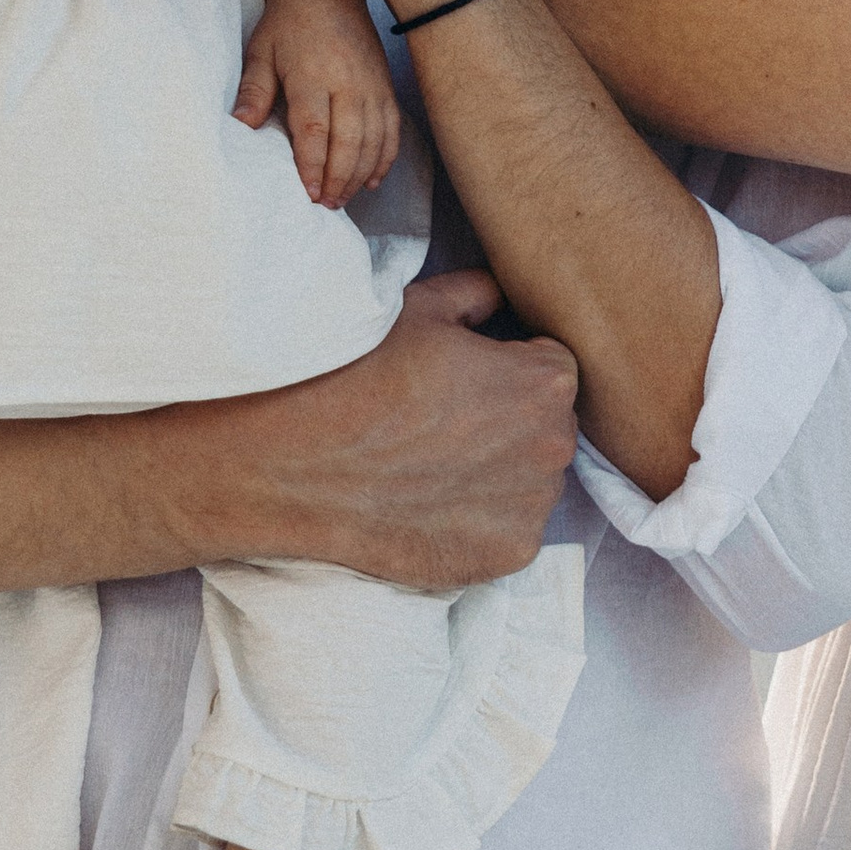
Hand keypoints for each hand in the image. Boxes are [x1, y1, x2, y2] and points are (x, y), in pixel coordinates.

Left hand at [236, 0, 403, 206]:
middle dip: (338, 179)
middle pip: (349, 142)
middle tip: (325, 205)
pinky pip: (392, 129)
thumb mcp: (261, 52)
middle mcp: (348, 83)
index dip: (312, 166)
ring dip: (360, 175)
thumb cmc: (287, 23)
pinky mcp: (385, 86)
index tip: (307, 193)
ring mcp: (372, 85)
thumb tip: (241, 126)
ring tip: (343, 198)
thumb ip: (254, 90)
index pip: (315, 131)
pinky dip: (384, 158)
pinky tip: (372, 179)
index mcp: (314, 75)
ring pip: (374, 141)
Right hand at [254, 275, 580, 585]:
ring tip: (433, 464)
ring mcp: (532, 508)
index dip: (509, 370)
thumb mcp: (417, 308)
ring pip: (531, 482)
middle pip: (547, 428)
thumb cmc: (357, 375)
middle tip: (445, 423)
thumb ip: (475, 294)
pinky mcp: (506, 556)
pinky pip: (509, 531)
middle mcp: (553, 447)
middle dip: (511, 422)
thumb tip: (495, 293)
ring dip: (499, 474)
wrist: (297, 463)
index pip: (553, 369)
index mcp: (545, 381)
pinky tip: (431, 503)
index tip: (468, 380)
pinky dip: (480, 521)